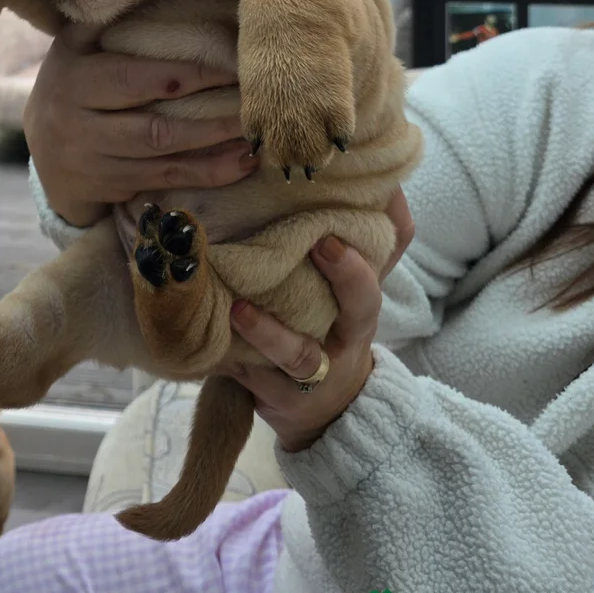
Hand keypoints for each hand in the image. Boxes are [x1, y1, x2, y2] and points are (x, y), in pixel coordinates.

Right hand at [23, 24, 258, 227]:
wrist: (41, 147)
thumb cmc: (74, 80)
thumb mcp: (75, 45)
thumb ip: (105, 17)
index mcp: (73, 79)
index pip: (133, 79)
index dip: (185, 75)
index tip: (232, 66)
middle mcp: (77, 125)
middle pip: (153, 128)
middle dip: (209, 120)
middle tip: (254, 105)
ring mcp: (93, 162)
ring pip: (163, 159)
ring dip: (214, 150)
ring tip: (256, 137)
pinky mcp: (111, 188)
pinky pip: (166, 181)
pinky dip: (208, 175)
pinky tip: (242, 163)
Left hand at [229, 190, 414, 451]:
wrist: (326, 413)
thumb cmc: (335, 329)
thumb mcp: (355, 292)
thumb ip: (373, 240)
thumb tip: (385, 179)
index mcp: (360, 315)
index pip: (371, 285)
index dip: (356, 262)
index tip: (329, 235)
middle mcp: (342, 343)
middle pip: (358, 312)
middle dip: (345, 278)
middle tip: (318, 244)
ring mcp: (309, 375)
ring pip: (297, 355)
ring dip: (270, 331)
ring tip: (240, 307)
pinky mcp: (271, 395)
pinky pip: (251, 376)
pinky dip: (232, 357)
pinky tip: (208, 335)